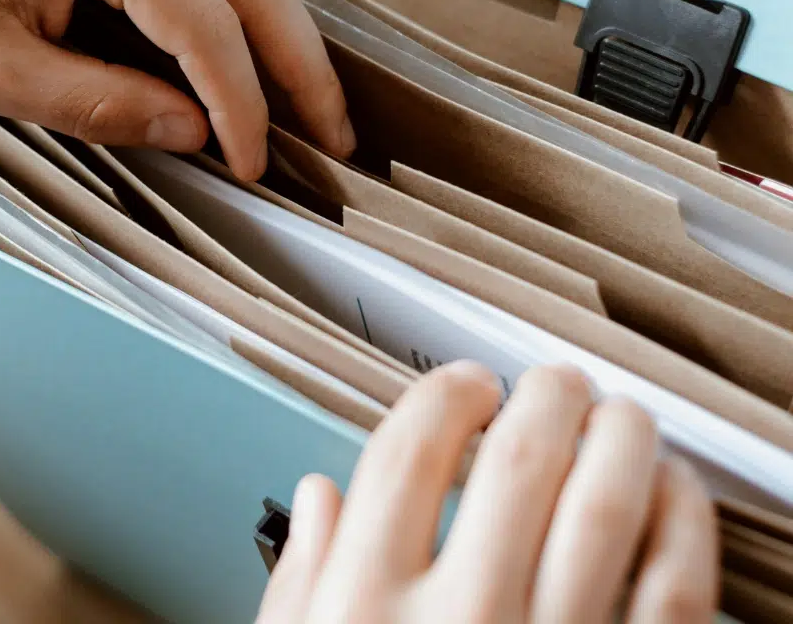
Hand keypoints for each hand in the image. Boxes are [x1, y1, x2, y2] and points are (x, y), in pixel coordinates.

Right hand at [258, 362, 718, 623]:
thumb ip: (300, 581)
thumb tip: (321, 495)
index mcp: (365, 606)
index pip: (408, 450)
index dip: (444, 394)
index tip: (464, 387)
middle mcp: (460, 619)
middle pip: (519, 457)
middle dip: (543, 396)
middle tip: (552, 384)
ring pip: (609, 501)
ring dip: (621, 436)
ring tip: (618, 415)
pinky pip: (677, 584)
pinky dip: (683, 521)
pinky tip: (673, 494)